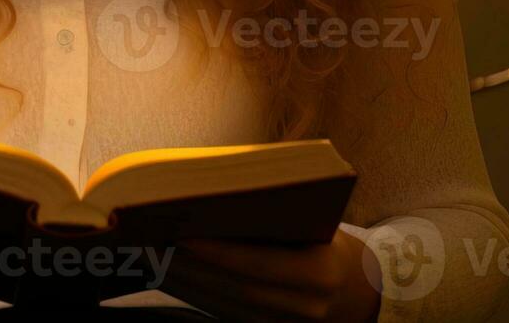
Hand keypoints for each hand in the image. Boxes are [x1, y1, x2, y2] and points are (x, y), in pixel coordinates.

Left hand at [159, 227, 382, 322]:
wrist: (359, 291)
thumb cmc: (327, 240)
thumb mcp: (312, 223)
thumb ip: (273, 212)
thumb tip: (208, 197)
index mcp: (320, 272)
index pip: (259, 265)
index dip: (217, 253)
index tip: (179, 236)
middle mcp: (305, 306)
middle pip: (234, 287)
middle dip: (188, 266)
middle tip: (149, 241)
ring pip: (223, 305)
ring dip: (182, 281)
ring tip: (149, 254)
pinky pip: (223, 314)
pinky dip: (192, 293)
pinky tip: (167, 272)